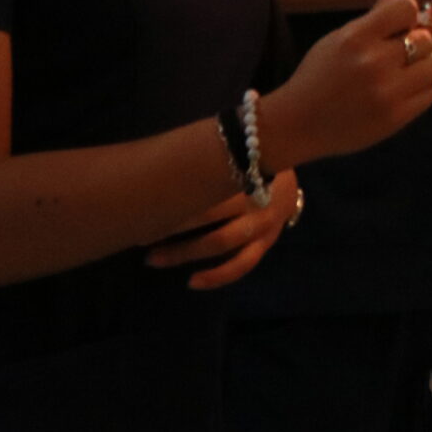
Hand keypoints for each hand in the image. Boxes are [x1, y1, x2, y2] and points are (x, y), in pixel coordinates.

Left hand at [147, 170, 299, 290]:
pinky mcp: (267, 242)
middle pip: (209, 215)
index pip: (204, 186)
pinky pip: (241, 265)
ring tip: (154, 259)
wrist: (292, 166)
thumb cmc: (250, 155)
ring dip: (184, 252)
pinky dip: (217, 277)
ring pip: (221, 243)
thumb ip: (210, 157)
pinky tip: (192, 282)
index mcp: (245, 172)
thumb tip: (163, 161)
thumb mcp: (234, 150)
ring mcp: (263, 224)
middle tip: (139, 235)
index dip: (173, 196)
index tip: (143, 204)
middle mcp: (254, 199)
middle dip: (171, 227)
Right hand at [265, 0, 431, 160]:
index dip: (406, 14)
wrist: (298, 124)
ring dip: (422, 67)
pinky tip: (399, 92)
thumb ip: (374, 13)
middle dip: (416, 43)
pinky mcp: (396, 117)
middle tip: (399, 53)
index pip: (406, 9)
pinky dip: (418, 91)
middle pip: (425, 39)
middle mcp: (374, 62)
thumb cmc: (318, 76)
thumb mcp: (339, 38)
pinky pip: (429, 94)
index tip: (400, 24)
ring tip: (403, 73)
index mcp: (356, 37)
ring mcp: (387, 92)